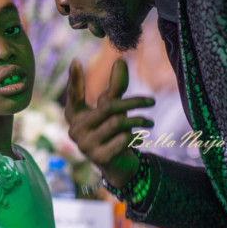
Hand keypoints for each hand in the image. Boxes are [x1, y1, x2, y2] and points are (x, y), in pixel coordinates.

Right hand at [64, 58, 153, 187]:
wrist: (118, 166)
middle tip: (152, 101)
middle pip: (107, 107)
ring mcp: (84, 145)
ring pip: (117, 122)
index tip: (76, 61)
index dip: (74, 80)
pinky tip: (139, 139)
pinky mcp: (98, 157)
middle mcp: (75, 130)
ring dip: (138, 120)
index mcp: (75, 115)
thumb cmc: (113, 131)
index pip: (74, 95)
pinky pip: (122, 139)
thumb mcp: (114, 108)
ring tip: (150, 122)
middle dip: (133, 103)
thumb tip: (120, 61)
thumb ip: (116, 87)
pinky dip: (134, 136)